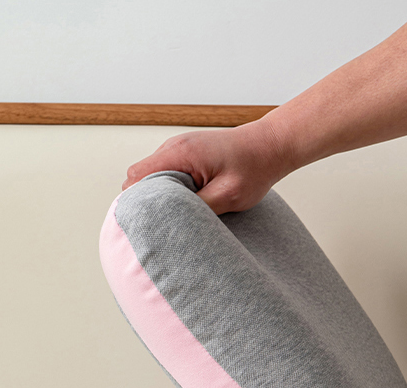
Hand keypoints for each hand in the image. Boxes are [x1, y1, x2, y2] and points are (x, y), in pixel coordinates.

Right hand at [121, 118, 293, 215]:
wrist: (269, 146)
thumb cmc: (254, 168)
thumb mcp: (228, 196)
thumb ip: (197, 208)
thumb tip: (173, 221)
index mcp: (180, 153)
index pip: (136, 177)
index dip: (136, 201)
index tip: (148, 221)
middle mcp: (174, 146)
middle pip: (138, 177)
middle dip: (145, 200)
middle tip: (164, 221)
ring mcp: (179, 148)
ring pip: (151, 176)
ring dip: (160, 195)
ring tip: (178, 212)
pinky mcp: (186, 153)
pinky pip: (166, 173)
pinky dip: (170, 188)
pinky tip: (187, 201)